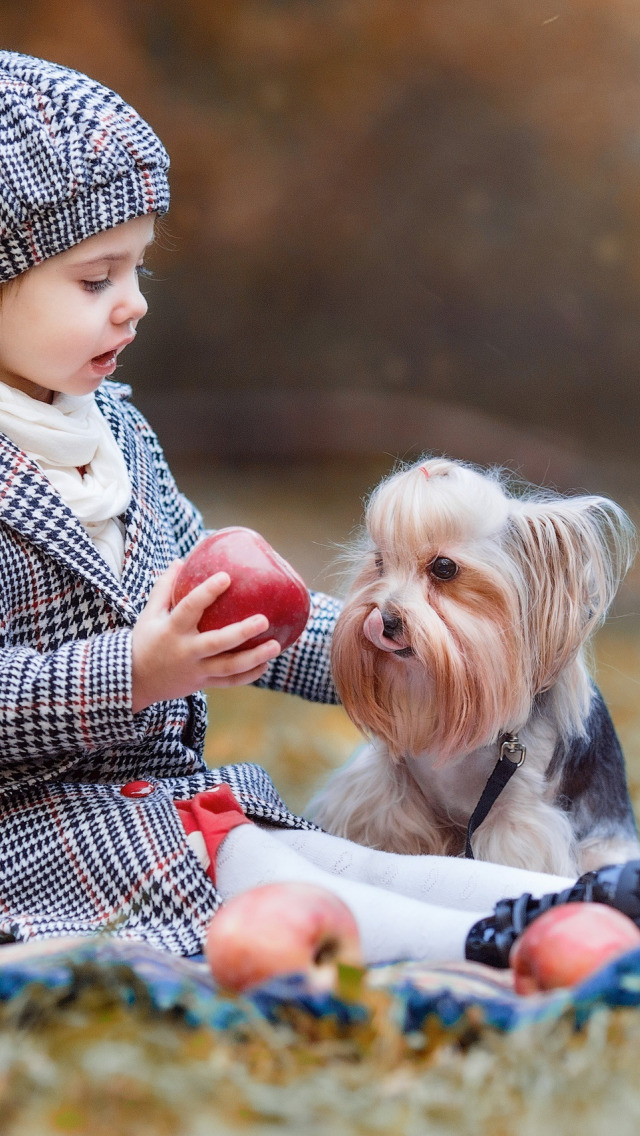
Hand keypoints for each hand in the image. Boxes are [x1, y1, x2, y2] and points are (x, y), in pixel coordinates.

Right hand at [131, 561, 280, 712]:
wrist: (135, 681)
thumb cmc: (145, 641)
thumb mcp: (149, 614)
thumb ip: (164, 587)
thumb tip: (180, 560)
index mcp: (172, 629)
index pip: (190, 607)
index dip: (207, 592)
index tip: (226, 577)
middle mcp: (186, 650)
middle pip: (217, 642)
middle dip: (242, 632)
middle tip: (264, 619)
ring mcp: (196, 670)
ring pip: (228, 667)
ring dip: (254, 657)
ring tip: (276, 645)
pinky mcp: (203, 683)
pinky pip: (229, 682)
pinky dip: (249, 675)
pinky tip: (265, 664)